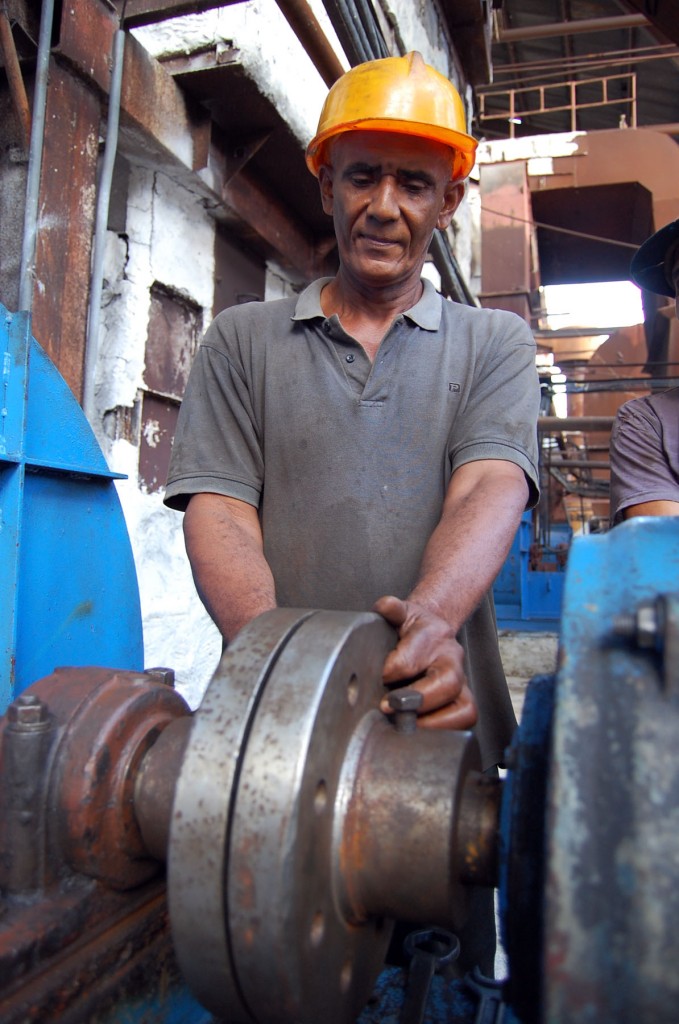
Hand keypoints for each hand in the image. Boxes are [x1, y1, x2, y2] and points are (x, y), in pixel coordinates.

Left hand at [372, 595, 476, 729]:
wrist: (429, 630)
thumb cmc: (407, 627)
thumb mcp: (398, 613)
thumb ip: (389, 609)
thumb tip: (385, 606)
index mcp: (433, 632)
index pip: (411, 658)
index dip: (391, 673)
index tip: (378, 678)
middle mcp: (452, 656)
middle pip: (447, 682)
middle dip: (416, 699)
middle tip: (389, 706)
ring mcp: (462, 680)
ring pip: (464, 707)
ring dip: (434, 721)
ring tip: (407, 724)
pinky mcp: (464, 700)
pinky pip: (465, 720)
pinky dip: (445, 729)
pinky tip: (419, 730)